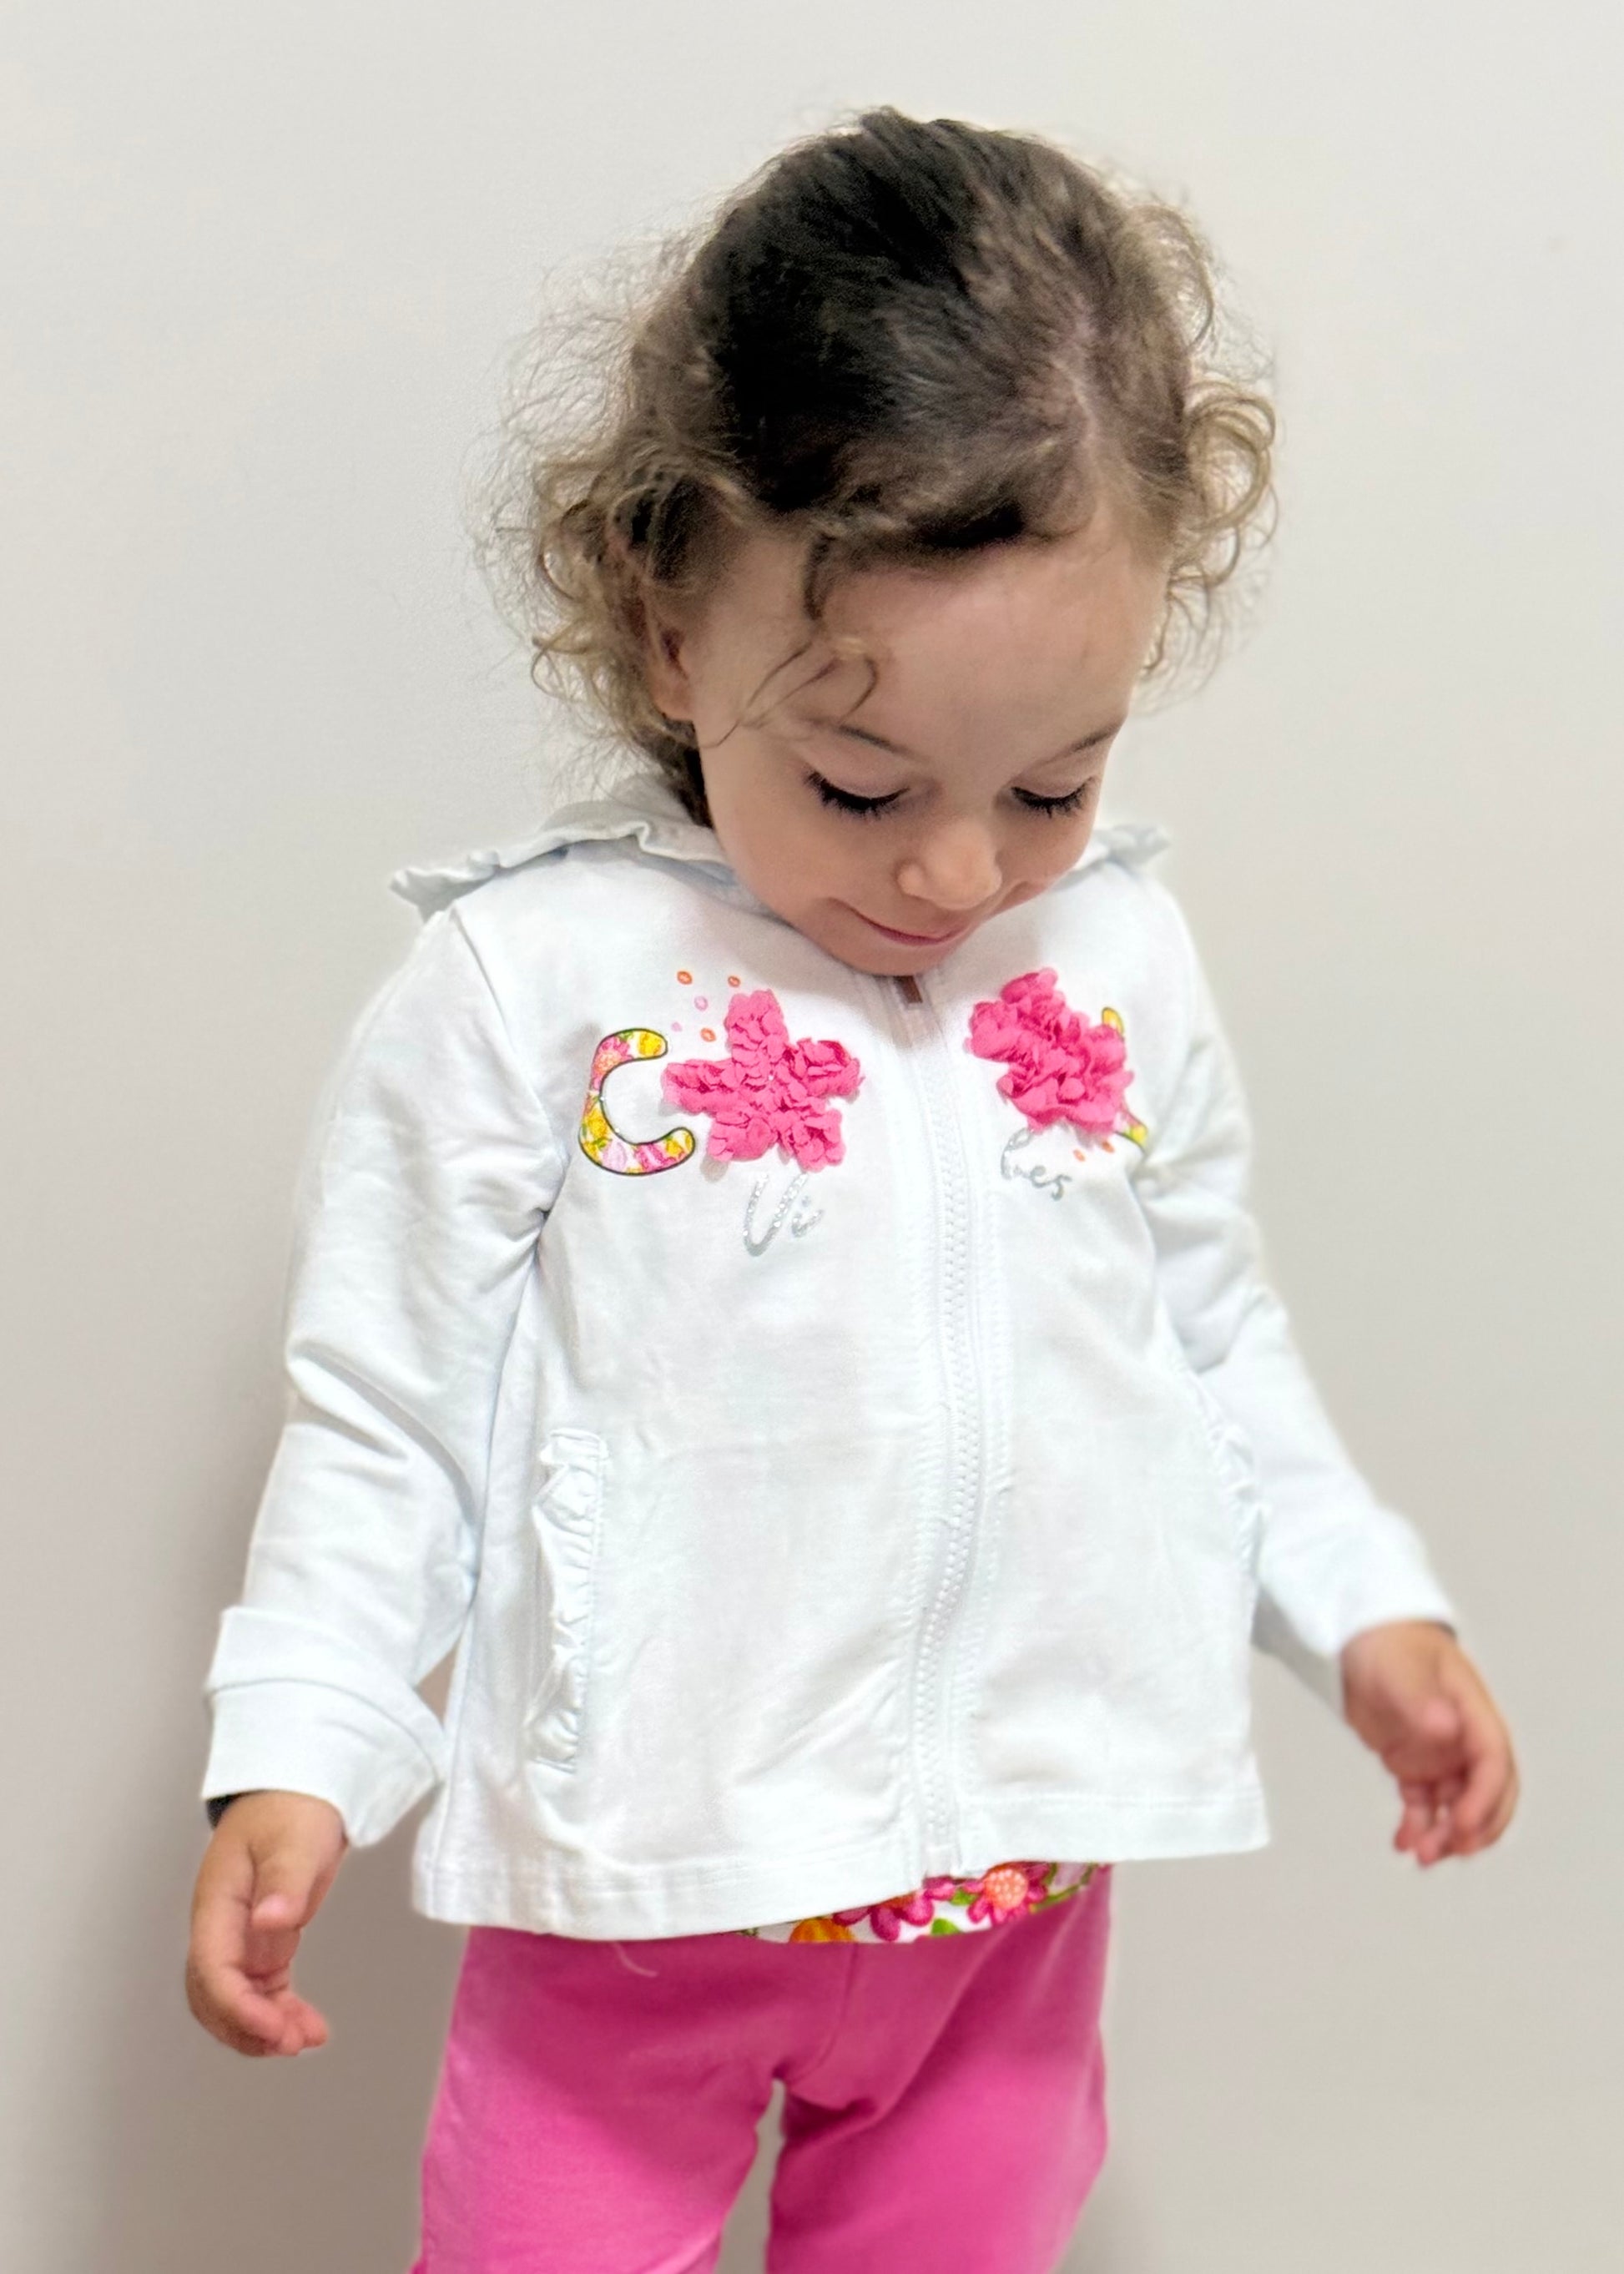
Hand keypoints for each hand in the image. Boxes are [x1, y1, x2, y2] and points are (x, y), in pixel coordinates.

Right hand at [186, 1790, 347, 2055]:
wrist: (300, 1787)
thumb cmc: (292, 1806)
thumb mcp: (294, 1839)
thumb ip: (284, 1881)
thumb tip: (271, 1921)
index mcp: (217, 1902)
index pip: (212, 1969)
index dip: (238, 2007)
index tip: (275, 2029)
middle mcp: (220, 1926)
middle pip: (214, 1996)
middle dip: (247, 2029)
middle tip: (293, 2044)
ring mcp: (239, 1936)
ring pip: (236, 2001)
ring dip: (264, 2029)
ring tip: (306, 2040)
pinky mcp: (263, 1942)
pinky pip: (261, 1990)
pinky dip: (280, 2013)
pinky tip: (308, 2027)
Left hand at [1340, 1621, 1517, 1865]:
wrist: (1356, 1636)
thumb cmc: (1387, 1641)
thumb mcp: (1401, 1667)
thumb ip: (1422, 1699)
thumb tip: (1447, 1728)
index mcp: (1473, 1713)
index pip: (1494, 1762)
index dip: (1484, 1798)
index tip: (1463, 1823)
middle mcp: (1463, 1738)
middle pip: (1487, 1794)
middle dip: (1475, 1827)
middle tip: (1448, 1850)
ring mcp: (1440, 1754)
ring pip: (1456, 1806)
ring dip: (1445, 1834)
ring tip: (1420, 1853)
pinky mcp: (1414, 1763)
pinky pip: (1425, 1804)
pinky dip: (1418, 1826)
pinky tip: (1402, 1842)